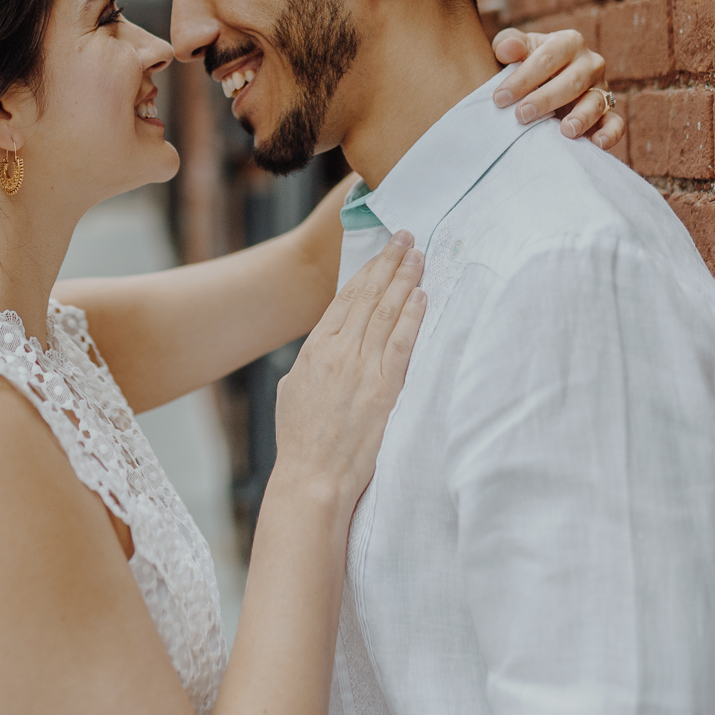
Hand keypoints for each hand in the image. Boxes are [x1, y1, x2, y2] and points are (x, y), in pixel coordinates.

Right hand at [271, 232, 426, 508]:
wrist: (312, 477)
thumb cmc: (301, 441)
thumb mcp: (292, 391)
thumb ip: (309, 365)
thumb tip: (323, 352)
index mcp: (314, 349)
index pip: (345, 299)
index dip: (367, 271)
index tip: (382, 253)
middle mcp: (338, 351)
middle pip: (368, 297)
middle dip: (389, 264)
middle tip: (406, 238)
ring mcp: (361, 368)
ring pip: (387, 313)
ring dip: (404, 280)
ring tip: (418, 256)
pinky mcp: (383, 389)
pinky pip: (402, 343)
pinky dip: (412, 316)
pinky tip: (422, 295)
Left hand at [489, 28, 623, 148]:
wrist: (544, 82)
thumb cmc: (528, 63)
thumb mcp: (517, 50)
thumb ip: (508, 44)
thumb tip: (508, 51)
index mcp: (568, 42)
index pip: (547, 58)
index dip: (523, 78)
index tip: (500, 98)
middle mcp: (590, 63)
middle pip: (572, 81)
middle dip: (546, 99)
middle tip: (521, 116)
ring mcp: (602, 88)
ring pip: (595, 102)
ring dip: (581, 117)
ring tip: (565, 131)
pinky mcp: (608, 113)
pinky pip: (615, 123)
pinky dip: (609, 134)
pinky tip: (596, 144)